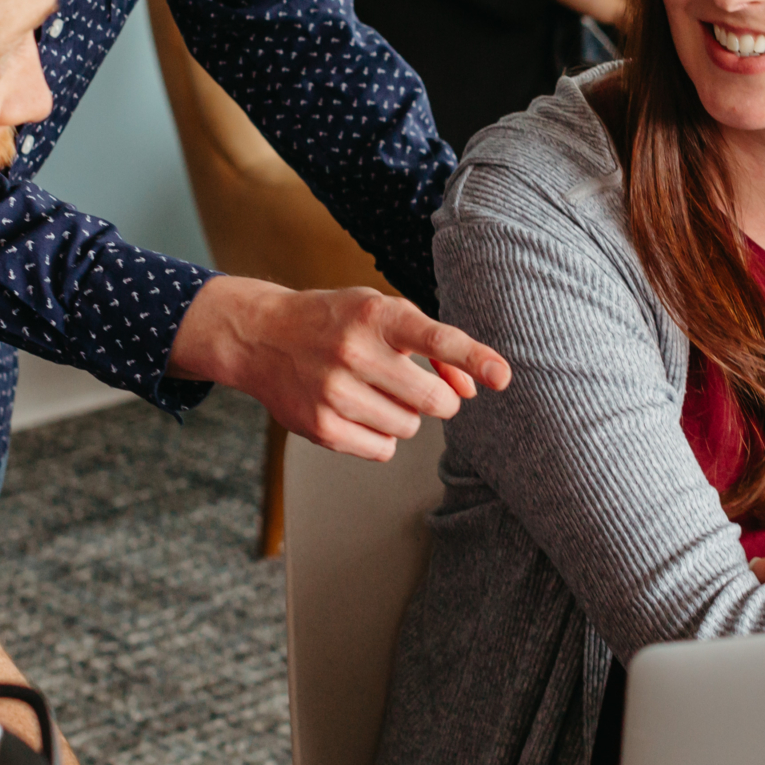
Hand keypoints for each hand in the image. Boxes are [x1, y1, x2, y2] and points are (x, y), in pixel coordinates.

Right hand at [167, 275, 511, 460]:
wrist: (262, 336)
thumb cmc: (336, 321)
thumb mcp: (383, 313)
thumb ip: (434, 347)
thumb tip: (471, 390)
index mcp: (376, 315)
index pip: (436, 338)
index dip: (474, 358)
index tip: (502, 376)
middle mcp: (353, 351)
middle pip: (432, 400)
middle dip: (439, 400)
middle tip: (419, 388)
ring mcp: (334, 392)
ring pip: (409, 428)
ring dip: (404, 416)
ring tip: (372, 392)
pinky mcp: (321, 427)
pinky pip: (383, 450)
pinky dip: (380, 437)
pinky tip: (356, 411)